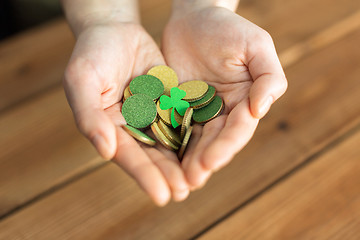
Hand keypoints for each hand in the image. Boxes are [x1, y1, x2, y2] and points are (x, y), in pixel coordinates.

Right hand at [63, 21, 188, 205]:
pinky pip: (183, 117)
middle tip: (185, 192)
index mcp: (110, 128)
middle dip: (168, 174)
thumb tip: (105, 151)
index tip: (161, 196)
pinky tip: (209, 146)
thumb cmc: (92, 53)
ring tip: (199, 179)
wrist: (115, 29)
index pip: (129, 156)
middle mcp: (133, 126)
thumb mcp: (83, 81)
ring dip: (184, 160)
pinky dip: (195, 132)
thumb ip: (89, 116)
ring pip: (171, 141)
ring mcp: (153, 114)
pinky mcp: (169, 101)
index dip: (145, 176)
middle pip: (153, 154)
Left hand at [162, 6, 286, 188]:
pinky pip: (171, 126)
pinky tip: (159, 158)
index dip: (227, 146)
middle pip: (215, 141)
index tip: (211, 161)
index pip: (238, 129)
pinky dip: (167, 143)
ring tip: (177, 180)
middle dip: (204, 161)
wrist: (194, 17)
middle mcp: (222, 112)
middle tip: (191, 180)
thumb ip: (268, 77)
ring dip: (186, 160)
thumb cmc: (228, 28)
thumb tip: (259, 111)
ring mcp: (198, 111)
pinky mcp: (176, 106)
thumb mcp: (256, 46)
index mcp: (244, 101)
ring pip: (193, 140)